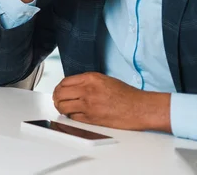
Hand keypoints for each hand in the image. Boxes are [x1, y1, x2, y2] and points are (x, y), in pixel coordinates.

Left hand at [53, 72, 170, 131]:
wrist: (140, 108)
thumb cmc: (125, 94)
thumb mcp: (103, 79)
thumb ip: (86, 81)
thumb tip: (72, 86)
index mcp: (90, 78)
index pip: (64, 81)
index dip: (59, 87)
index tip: (59, 90)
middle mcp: (87, 90)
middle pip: (60, 93)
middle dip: (56, 97)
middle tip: (57, 99)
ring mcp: (89, 105)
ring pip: (63, 106)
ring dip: (60, 107)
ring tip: (62, 108)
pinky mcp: (92, 119)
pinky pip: (73, 118)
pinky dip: (70, 117)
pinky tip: (73, 115)